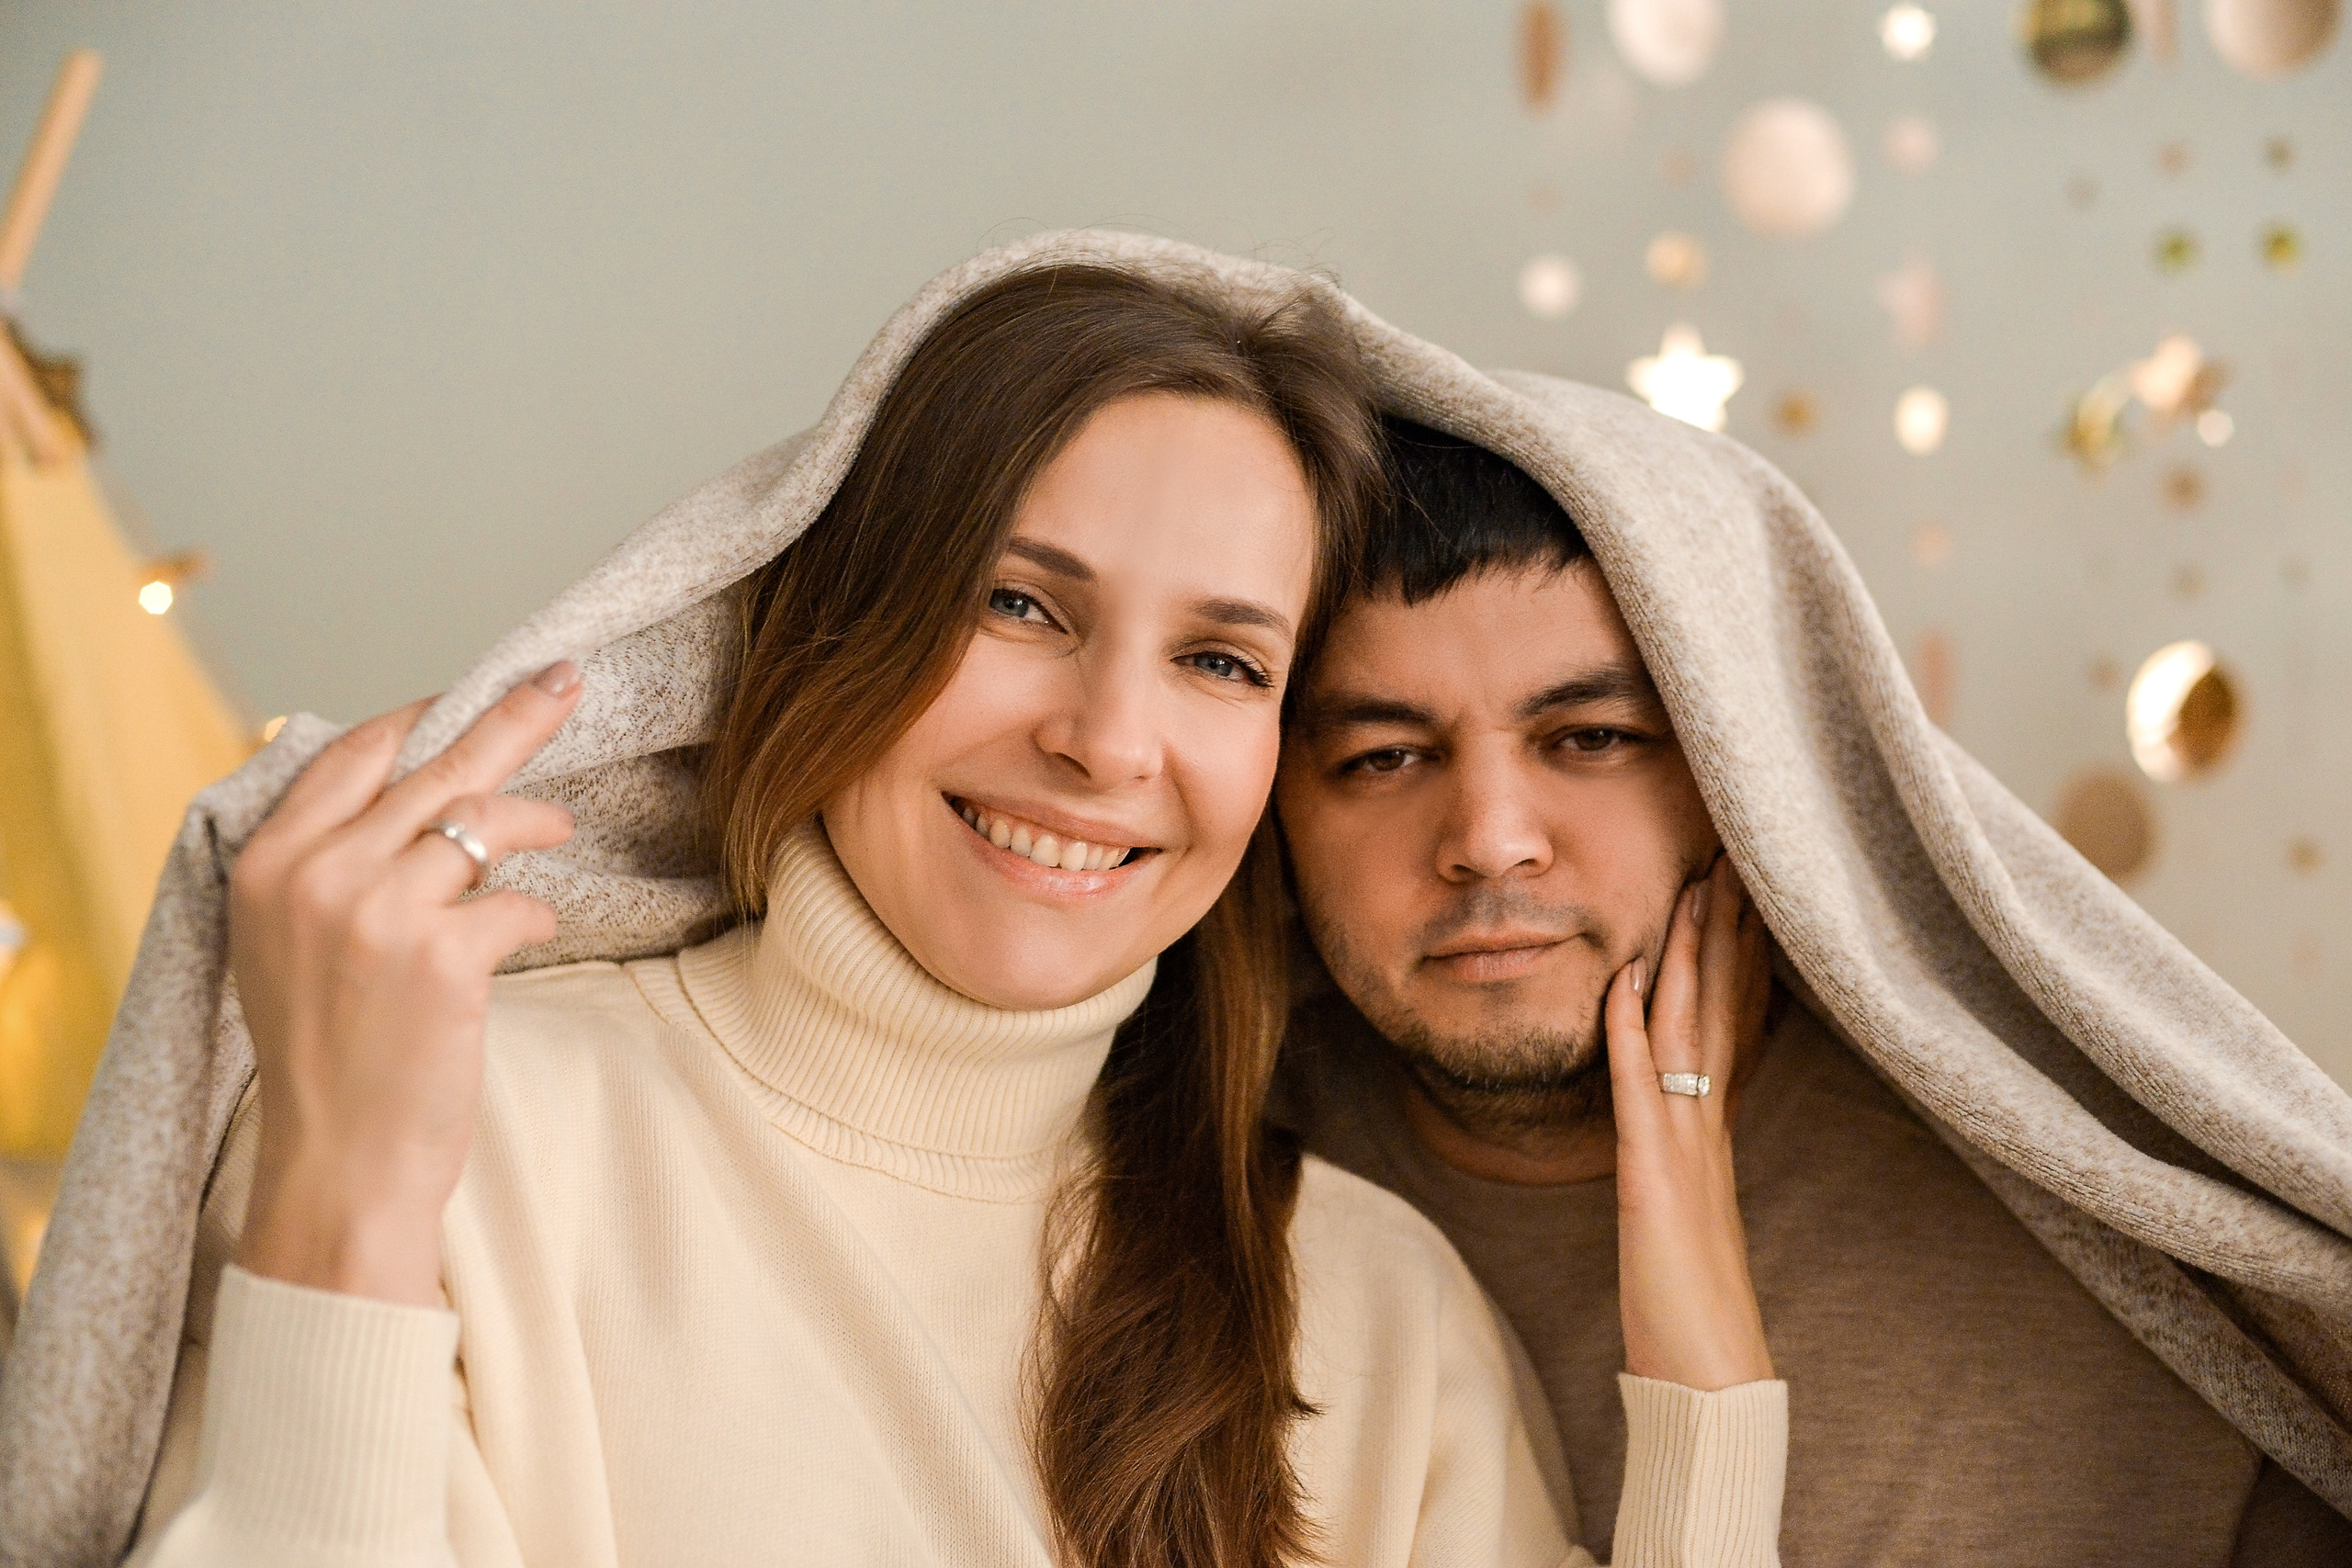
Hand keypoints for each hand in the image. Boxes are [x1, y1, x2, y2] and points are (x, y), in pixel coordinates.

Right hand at [230, 665, 582, 1305]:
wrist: (337, 1166)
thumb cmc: (327, 1057)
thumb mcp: (285, 945)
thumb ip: (326, 865)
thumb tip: (406, 794)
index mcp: (266, 864)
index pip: (353, 755)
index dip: (420, 717)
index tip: (471, 691)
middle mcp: (315, 876)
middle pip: (433, 768)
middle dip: (511, 717)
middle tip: (565, 680)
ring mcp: (378, 912)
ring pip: (481, 822)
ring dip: (534, 819)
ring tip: (561, 823)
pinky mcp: (442, 955)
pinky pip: (516, 901)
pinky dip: (535, 910)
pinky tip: (530, 928)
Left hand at [1607, 853, 1773, 1390]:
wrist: (1714, 1386)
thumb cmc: (1692, 1315)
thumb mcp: (1683, 1218)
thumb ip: (1677, 1167)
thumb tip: (1665, 1130)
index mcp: (1713, 1134)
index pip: (1727, 1023)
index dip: (1732, 955)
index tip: (1734, 890)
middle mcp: (1708, 1129)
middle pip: (1720, 1009)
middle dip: (1724, 929)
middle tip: (1729, 855)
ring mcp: (1686, 1151)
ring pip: (1689, 1032)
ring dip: (1687, 955)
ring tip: (1692, 884)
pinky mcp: (1654, 1182)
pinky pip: (1640, 1091)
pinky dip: (1627, 1032)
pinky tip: (1621, 981)